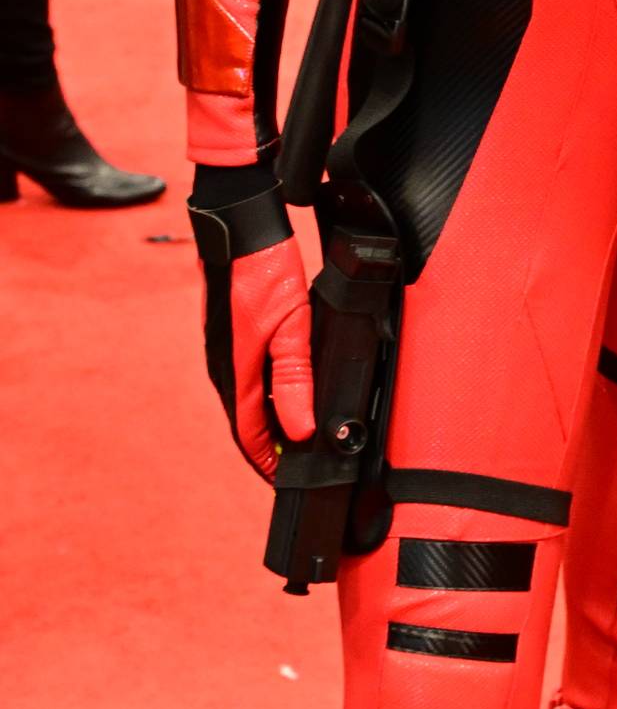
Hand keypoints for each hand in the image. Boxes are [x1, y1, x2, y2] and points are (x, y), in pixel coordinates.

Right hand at [189, 179, 314, 479]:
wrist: (239, 227)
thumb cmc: (264, 270)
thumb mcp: (293, 325)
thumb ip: (297, 377)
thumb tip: (300, 429)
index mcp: (238, 373)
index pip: (251, 435)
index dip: (269, 462)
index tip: (287, 481)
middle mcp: (225, 368)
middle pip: (247, 423)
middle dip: (270, 447)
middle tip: (295, 465)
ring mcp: (224, 352)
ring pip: (247, 401)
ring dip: (268, 422)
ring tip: (294, 436)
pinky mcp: (229, 338)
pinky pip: (245, 379)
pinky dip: (264, 396)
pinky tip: (284, 392)